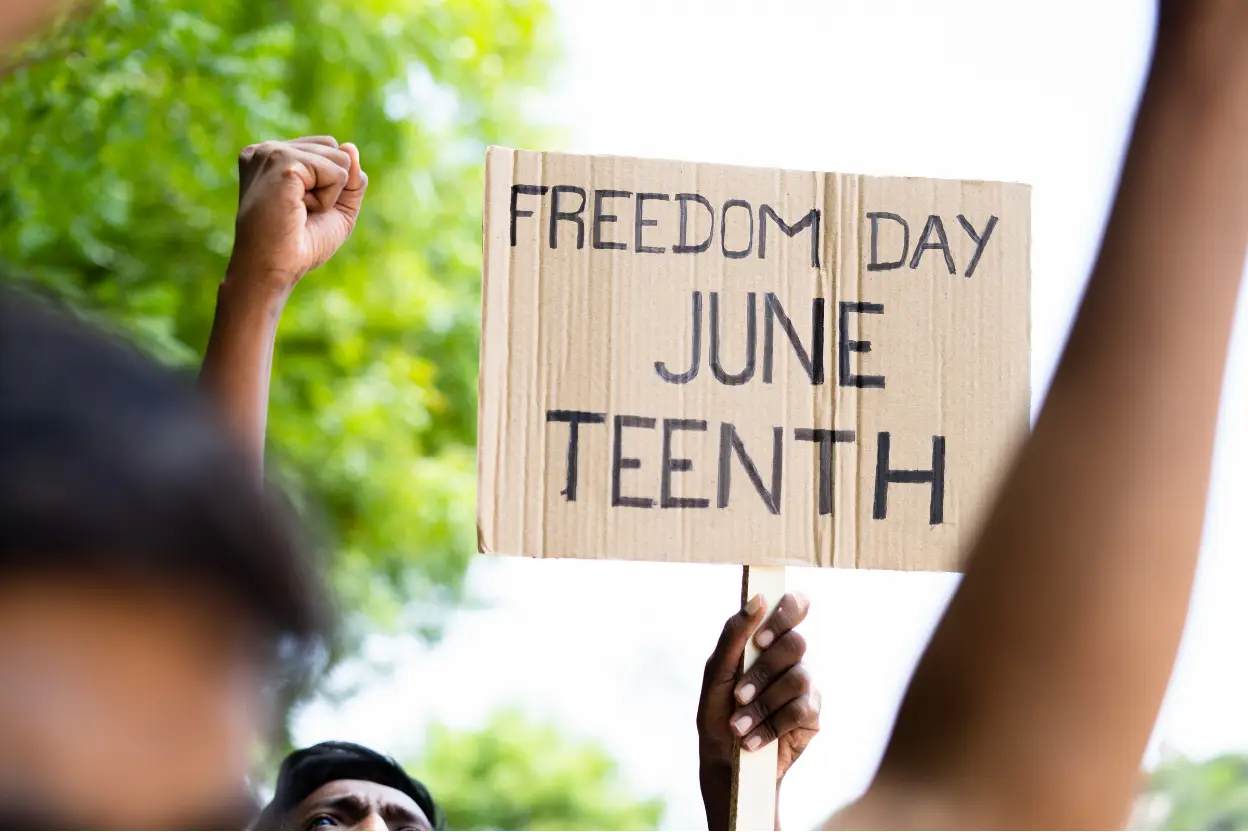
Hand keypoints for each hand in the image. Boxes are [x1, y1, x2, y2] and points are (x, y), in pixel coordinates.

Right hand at [226, 136, 367, 295]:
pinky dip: (327, 199)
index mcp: (272, 156)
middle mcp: (267, 149)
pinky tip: (299, 210)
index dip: (331, 185)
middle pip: (336, 149)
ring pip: (340, 158)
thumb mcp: (337, 208)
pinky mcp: (283, 162)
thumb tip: (351, 147)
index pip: (328, 149)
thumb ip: (351, 178)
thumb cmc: (299, 245)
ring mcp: (272, 152)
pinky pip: (336, 172)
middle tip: (301, 211)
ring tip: (298, 210)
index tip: (301, 209)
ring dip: (330, 194)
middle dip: (333, 186)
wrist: (273, 269)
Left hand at [697, 592, 819, 828]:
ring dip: (762, 704)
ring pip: (798, 677)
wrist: (724, 763)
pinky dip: (771, 724)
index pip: (794, 606)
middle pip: (796, 643)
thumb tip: (757, 599)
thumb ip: (734, 635)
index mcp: (767, 640)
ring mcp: (804, 686)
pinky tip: (752, 740)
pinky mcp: (812, 715)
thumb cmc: (717, 712)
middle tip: (738, 694)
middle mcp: (789, 659)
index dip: (787, 612)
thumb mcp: (716, 673)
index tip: (762, 638)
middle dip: (763, 671)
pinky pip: (802, 708)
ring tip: (738, 725)